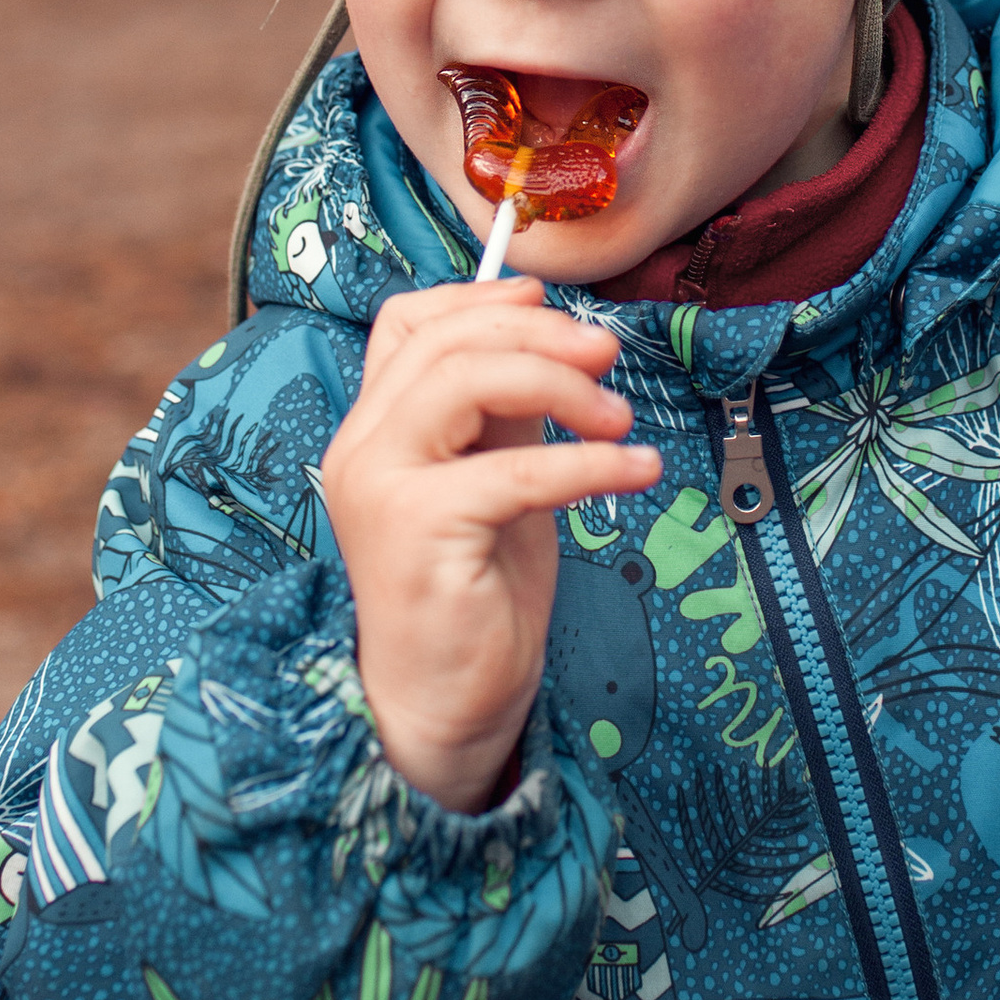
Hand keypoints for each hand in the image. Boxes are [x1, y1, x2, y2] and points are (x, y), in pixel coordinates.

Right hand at [320, 277, 659, 810]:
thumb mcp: (495, 478)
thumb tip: (559, 346)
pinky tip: (637, 469)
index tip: (550, 302)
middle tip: (610, 356)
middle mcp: (362, 446)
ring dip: (560, 385)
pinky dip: (587, 462)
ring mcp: (381, 485)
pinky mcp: (417, 530)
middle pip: (444, 343)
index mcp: (374, 427)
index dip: (479, 298)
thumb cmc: (473, 592)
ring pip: (466, 382)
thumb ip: (507, 415)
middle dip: (540, 334)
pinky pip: (512, 470)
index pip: (404, 323)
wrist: (443, 702)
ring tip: (620, 419)